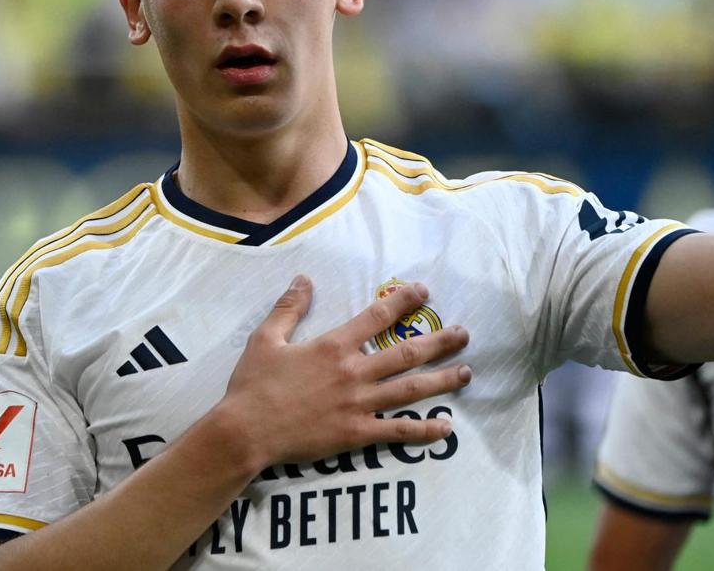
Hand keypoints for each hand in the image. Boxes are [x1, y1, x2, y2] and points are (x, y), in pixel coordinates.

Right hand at [217, 275, 470, 469]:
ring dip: (442, 379)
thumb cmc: (253, 385)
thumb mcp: (265, 339)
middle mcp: (354, 371)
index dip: (404, 301)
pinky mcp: (357, 433)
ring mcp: (359, 404)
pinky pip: (398, 430)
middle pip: (407, 352)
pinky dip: (425, 430)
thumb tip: (303, 278)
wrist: (245, 432)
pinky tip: (447, 427)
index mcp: (334, 346)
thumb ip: (289, 308)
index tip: (425, 291)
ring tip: (467, 372)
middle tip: (464, 333)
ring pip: (411, 389)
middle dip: (439, 341)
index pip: (378, 316)